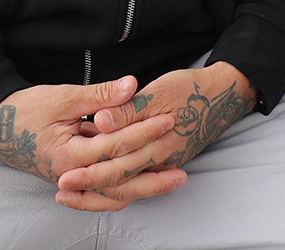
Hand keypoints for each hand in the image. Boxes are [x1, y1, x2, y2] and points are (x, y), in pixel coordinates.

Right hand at [0, 77, 186, 210]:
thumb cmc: (27, 109)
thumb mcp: (63, 96)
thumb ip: (99, 95)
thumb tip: (132, 84)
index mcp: (69, 156)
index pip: (115, 146)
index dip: (143, 132)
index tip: (168, 119)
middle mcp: (72, 176)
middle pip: (119, 182)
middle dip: (152, 176)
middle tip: (183, 171)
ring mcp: (73, 181)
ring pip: (113, 191)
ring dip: (143, 187)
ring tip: (173, 181)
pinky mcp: (75, 178)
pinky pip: (104, 189)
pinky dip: (125, 188)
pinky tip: (145, 183)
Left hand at [55, 61, 255, 210]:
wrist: (222, 95)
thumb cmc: (190, 88)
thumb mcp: (159, 91)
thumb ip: (129, 109)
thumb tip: (102, 121)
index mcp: (159, 143)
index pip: (119, 163)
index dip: (91, 170)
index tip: (65, 175)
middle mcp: (162, 160)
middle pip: (120, 181)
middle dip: (89, 186)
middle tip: (62, 189)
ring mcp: (165, 164)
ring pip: (129, 188)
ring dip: (99, 192)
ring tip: (72, 195)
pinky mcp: (165, 162)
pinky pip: (137, 182)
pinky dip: (116, 187)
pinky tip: (98, 184)